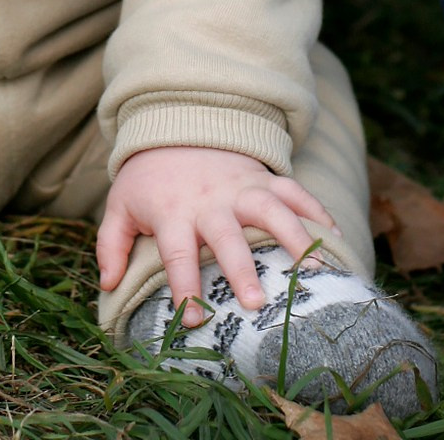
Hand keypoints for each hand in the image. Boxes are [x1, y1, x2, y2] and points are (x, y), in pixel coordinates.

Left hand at [96, 145, 335, 323]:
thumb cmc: (148, 178)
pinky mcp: (263, 177)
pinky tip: (334, 238)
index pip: (176, 254)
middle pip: (226, 236)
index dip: (184, 287)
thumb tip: (109, 284)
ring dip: (292, 237)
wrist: (175, 123)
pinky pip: (294, 191)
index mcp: (172, 212)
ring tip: (312, 268)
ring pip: (270, 209)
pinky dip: (316, 211)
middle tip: (255, 303)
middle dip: (241, 269)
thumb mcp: (120, 205)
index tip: (193, 320)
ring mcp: (240, 187)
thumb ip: (112, 244)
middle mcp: (209, 201)